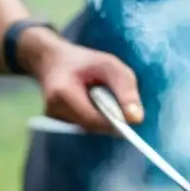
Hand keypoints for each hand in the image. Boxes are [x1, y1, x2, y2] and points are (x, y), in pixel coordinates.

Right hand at [25, 32, 143, 132]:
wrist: (53, 61)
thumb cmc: (85, 62)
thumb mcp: (110, 66)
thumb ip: (125, 90)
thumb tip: (136, 119)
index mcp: (62, 94)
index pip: (93, 120)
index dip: (114, 123)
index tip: (130, 119)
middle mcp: (53, 110)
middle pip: (92, 127)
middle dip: (110, 119)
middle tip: (118, 104)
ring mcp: (53, 118)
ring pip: (89, 128)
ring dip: (102, 118)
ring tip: (102, 98)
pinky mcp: (57, 123)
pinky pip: (83, 126)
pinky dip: (94, 118)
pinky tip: (93, 103)